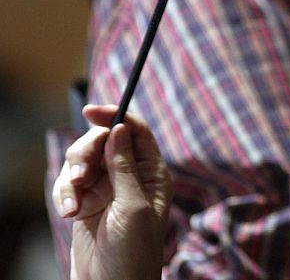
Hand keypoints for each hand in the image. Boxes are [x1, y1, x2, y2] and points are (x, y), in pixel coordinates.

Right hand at [52, 105, 171, 279]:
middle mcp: (130, 174)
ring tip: (73, 204)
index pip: (135, 130)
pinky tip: (68, 212)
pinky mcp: (86, 200)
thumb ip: (124, 166)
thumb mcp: (133, 205)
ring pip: (82, 159)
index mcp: (152, 172)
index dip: (115, 115)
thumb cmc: (134, 251)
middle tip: (79, 177)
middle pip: (102, 140)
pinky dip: (63, 193)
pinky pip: (68, 182)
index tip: (91, 110)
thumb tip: (121, 128)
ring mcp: (107, 187)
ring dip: (71, 177)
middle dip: (85, 154)